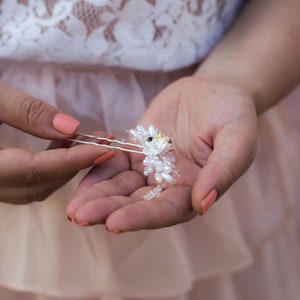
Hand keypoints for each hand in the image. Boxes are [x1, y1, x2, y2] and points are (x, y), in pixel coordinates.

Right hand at [0, 81, 113, 203]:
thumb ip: (26, 112)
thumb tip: (72, 127)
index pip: (36, 171)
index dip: (73, 160)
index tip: (105, 148)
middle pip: (39, 184)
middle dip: (74, 164)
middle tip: (102, 142)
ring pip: (34, 187)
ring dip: (64, 166)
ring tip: (86, 141)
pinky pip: (25, 181)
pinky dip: (48, 166)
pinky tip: (60, 145)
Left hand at [67, 76, 256, 231]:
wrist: (216, 89)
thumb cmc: (233, 112)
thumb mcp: (238, 137)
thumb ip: (223, 170)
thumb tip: (203, 204)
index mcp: (195, 189)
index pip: (166, 210)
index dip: (141, 217)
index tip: (113, 224)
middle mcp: (170, 184)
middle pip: (137, 203)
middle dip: (108, 210)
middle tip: (79, 216)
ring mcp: (151, 167)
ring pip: (121, 186)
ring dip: (97, 194)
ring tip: (72, 206)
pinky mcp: (137, 149)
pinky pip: (114, 161)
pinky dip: (97, 168)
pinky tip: (78, 171)